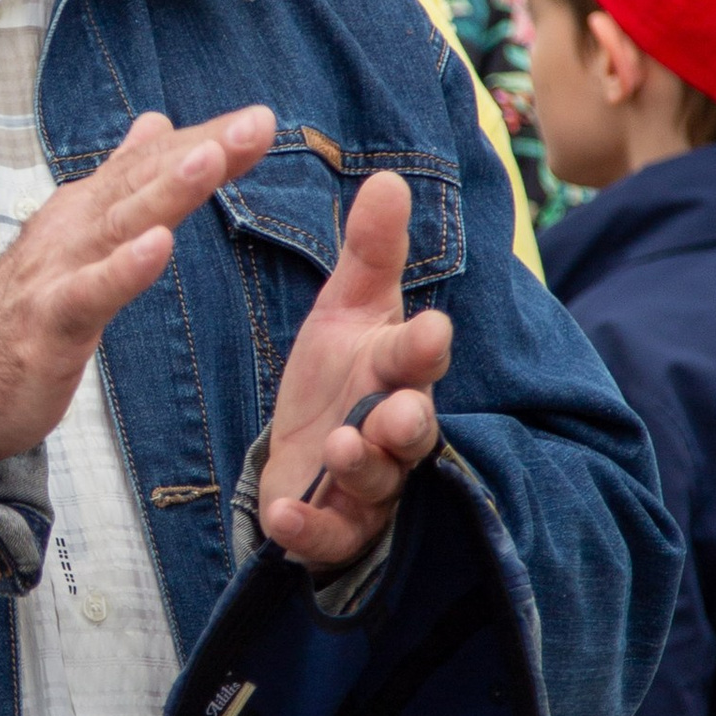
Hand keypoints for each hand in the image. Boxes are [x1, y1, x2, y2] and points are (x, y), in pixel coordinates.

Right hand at [0, 103, 275, 458]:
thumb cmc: (30, 307)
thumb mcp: (83, 235)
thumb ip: (122, 180)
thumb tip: (158, 123)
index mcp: (88, 208)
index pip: (153, 165)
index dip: (206, 140)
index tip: (259, 121)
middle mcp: (74, 227)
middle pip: (143, 182)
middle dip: (202, 150)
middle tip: (255, 124)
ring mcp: (58, 271)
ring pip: (119, 225)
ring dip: (165, 191)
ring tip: (210, 160)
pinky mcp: (48, 320)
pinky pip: (89, 293)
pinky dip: (123, 269)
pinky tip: (156, 247)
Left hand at [258, 171, 451, 566]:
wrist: (309, 452)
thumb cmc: (341, 374)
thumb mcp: (348, 309)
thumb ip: (370, 252)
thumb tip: (388, 179)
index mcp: (396, 371)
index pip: (417, 357)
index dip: (424, 346)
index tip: (432, 329)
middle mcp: (392, 430)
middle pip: (411, 428)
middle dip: (405, 420)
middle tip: (393, 412)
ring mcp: (368, 484)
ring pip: (376, 481)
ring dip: (360, 465)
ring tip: (340, 446)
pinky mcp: (335, 527)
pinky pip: (329, 536)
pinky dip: (308, 529)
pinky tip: (283, 516)